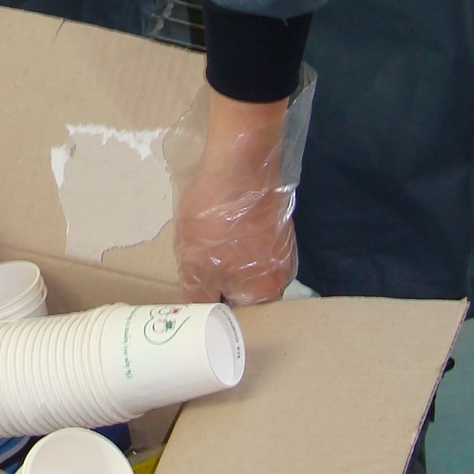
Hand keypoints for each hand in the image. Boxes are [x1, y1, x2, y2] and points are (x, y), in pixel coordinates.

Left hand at [175, 88, 294, 304]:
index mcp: (266, 291)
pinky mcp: (276, 220)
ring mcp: (282, 244)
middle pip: (244, 290)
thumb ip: (198, 295)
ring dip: (223, 258)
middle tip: (191, 267)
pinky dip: (232, 238)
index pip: (238, 316)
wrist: (241, 157)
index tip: (193, 299)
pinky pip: (250, 242)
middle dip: (217, 282)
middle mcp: (282, 272)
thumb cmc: (217, 216)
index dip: (213, 310)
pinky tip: (215, 223)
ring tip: (200, 241)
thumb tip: (199, 314)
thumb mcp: (195, 262)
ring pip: (246, 264)